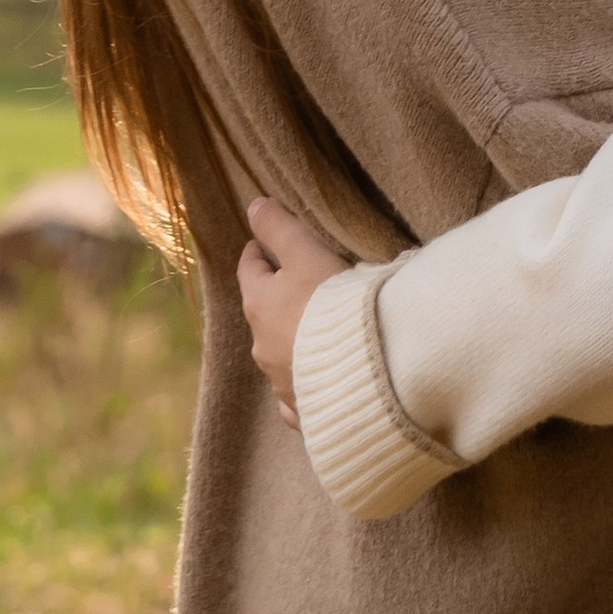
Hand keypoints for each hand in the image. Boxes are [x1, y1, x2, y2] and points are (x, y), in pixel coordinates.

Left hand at [238, 195, 350, 427]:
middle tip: (297, 283)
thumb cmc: (332, 303)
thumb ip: (278, 227)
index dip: (257, 252)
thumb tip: (253, 205)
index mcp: (260, 306)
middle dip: (276, 297)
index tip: (263, 244)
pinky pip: (298, 395)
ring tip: (315, 331)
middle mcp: (263, 347)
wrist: (363, 368)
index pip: (249, 270)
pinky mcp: (305, 408)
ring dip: (290, 340)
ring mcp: (282, 382)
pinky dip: (304, 383)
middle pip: (263, 313)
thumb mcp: (306, 253)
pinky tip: (317, 382)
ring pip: (279, 355)